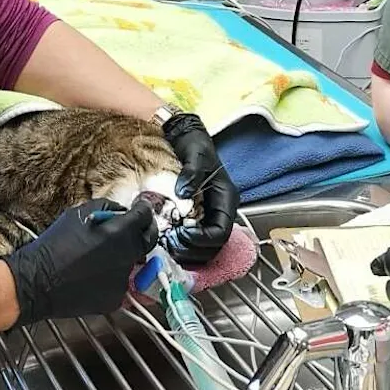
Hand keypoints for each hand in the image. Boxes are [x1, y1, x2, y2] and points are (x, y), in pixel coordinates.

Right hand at [2, 197, 157, 325]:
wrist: (38, 281)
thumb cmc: (54, 245)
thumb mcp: (78, 214)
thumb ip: (107, 209)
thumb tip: (122, 212)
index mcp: (122, 232)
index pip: (145, 216)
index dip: (144, 209)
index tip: (142, 207)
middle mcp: (128, 255)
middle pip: (149, 240)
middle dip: (145, 231)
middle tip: (135, 228)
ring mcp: (124, 279)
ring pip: (134, 263)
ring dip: (125, 256)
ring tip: (103, 255)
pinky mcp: (116, 298)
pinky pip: (121, 283)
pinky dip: (113, 277)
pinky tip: (94, 274)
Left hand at [161, 112, 239, 265]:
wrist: (184, 138)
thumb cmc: (194, 144)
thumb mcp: (196, 154)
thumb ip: (192, 173)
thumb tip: (183, 193)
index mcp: (226, 199)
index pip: (222, 231)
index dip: (203, 238)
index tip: (183, 233)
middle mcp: (218, 212)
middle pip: (213, 246)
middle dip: (193, 249)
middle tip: (171, 243)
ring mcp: (205, 217)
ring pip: (202, 248)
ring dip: (185, 251)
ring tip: (166, 243)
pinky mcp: (192, 218)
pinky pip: (190, 241)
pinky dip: (179, 245)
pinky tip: (164, 239)